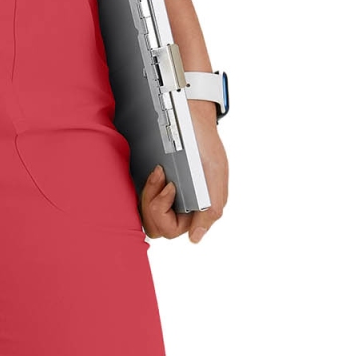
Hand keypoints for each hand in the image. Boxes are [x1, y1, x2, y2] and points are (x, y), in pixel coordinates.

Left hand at [139, 101, 227, 242]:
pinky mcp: (154, 187)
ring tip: (158, 172)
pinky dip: (145, 188)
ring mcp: (167, 199)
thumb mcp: (214, 173)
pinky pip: (141, 201)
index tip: (170, 186)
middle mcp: (181, 208)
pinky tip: (154, 171)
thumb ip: (211, 209)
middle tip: (161, 176)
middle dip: (153, 203)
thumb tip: (195, 238)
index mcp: (197, 210)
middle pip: (156, 227)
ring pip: (147, 216)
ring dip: (148, 195)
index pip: (172, 230)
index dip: (165, 213)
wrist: (191, 117)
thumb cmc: (205, 143)